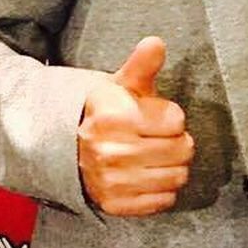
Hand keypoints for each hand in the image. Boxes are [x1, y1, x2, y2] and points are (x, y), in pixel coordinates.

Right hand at [78, 38, 194, 217]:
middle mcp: (110, 151)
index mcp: (113, 117)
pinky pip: (164, 201)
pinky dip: (162, 190)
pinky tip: (147, 176)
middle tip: (158, 138)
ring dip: (173, 167)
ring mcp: (111, 181)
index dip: (170, 117)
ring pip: (178, 176)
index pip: (177, 120)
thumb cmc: (105, 113)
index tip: (153, 116)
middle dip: (177, 141)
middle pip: (182, 149)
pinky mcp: (114, 205)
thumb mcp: (120, 86)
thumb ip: (142, 65)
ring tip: (154, 157)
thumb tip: (156, 42)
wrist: (65, 148)